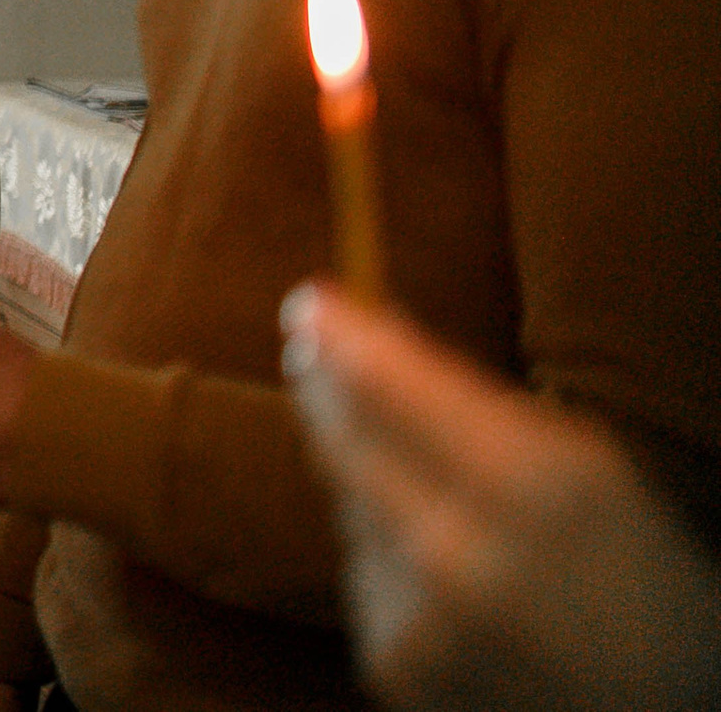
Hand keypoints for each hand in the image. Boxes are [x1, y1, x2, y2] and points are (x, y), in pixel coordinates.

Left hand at [283, 283, 720, 711]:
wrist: (666, 707)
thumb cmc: (640, 570)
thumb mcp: (587, 466)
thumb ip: (476, 404)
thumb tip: (367, 335)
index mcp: (533, 491)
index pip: (391, 388)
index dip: (340, 338)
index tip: (307, 303)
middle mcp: (462, 557)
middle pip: (345, 442)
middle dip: (326, 391)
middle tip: (312, 350)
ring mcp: (420, 622)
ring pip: (349, 507)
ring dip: (372, 482)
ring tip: (445, 497)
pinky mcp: (393, 666)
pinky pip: (361, 571)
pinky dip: (388, 555)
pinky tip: (445, 571)